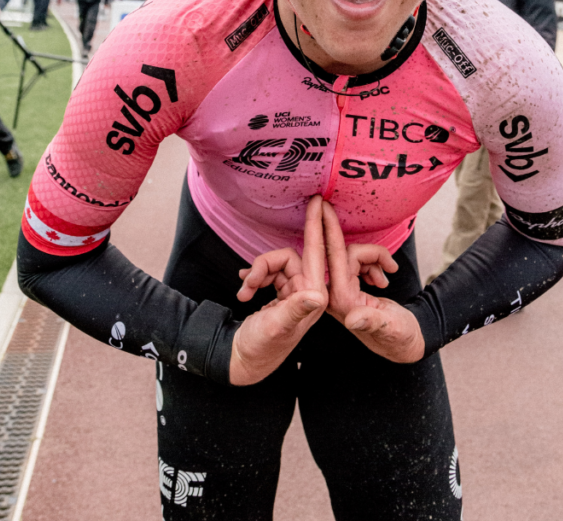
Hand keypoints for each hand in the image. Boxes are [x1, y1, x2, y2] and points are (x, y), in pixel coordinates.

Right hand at [229, 195, 327, 384]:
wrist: (243, 361)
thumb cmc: (260, 348)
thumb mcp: (276, 327)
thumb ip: (295, 310)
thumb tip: (316, 295)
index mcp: (312, 297)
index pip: (316, 252)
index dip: (317, 225)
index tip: (319, 201)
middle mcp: (308, 293)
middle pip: (288, 258)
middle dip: (265, 264)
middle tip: (246, 278)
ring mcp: (296, 294)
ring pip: (277, 265)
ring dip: (257, 274)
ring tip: (243, 294)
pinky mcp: (284, 296)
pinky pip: (271, 274)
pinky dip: (256, 278)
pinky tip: (244, 287)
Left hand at [322, 201, 424, 363]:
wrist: (404, 345)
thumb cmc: (399, 338)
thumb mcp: (390, 329)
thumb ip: (371, 322)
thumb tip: (353, 320)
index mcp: (343, 300)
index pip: (334, 255)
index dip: (327, 229)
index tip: (321, 205)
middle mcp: (336, 295)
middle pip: (341, 252)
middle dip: (337, 231)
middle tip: (326, 202)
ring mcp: (340, 292)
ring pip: (352, 256)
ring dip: (372, 258)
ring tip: (389, 271)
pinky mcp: (346, 290)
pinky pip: (356, 264)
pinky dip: (372, 265)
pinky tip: (383, 277)